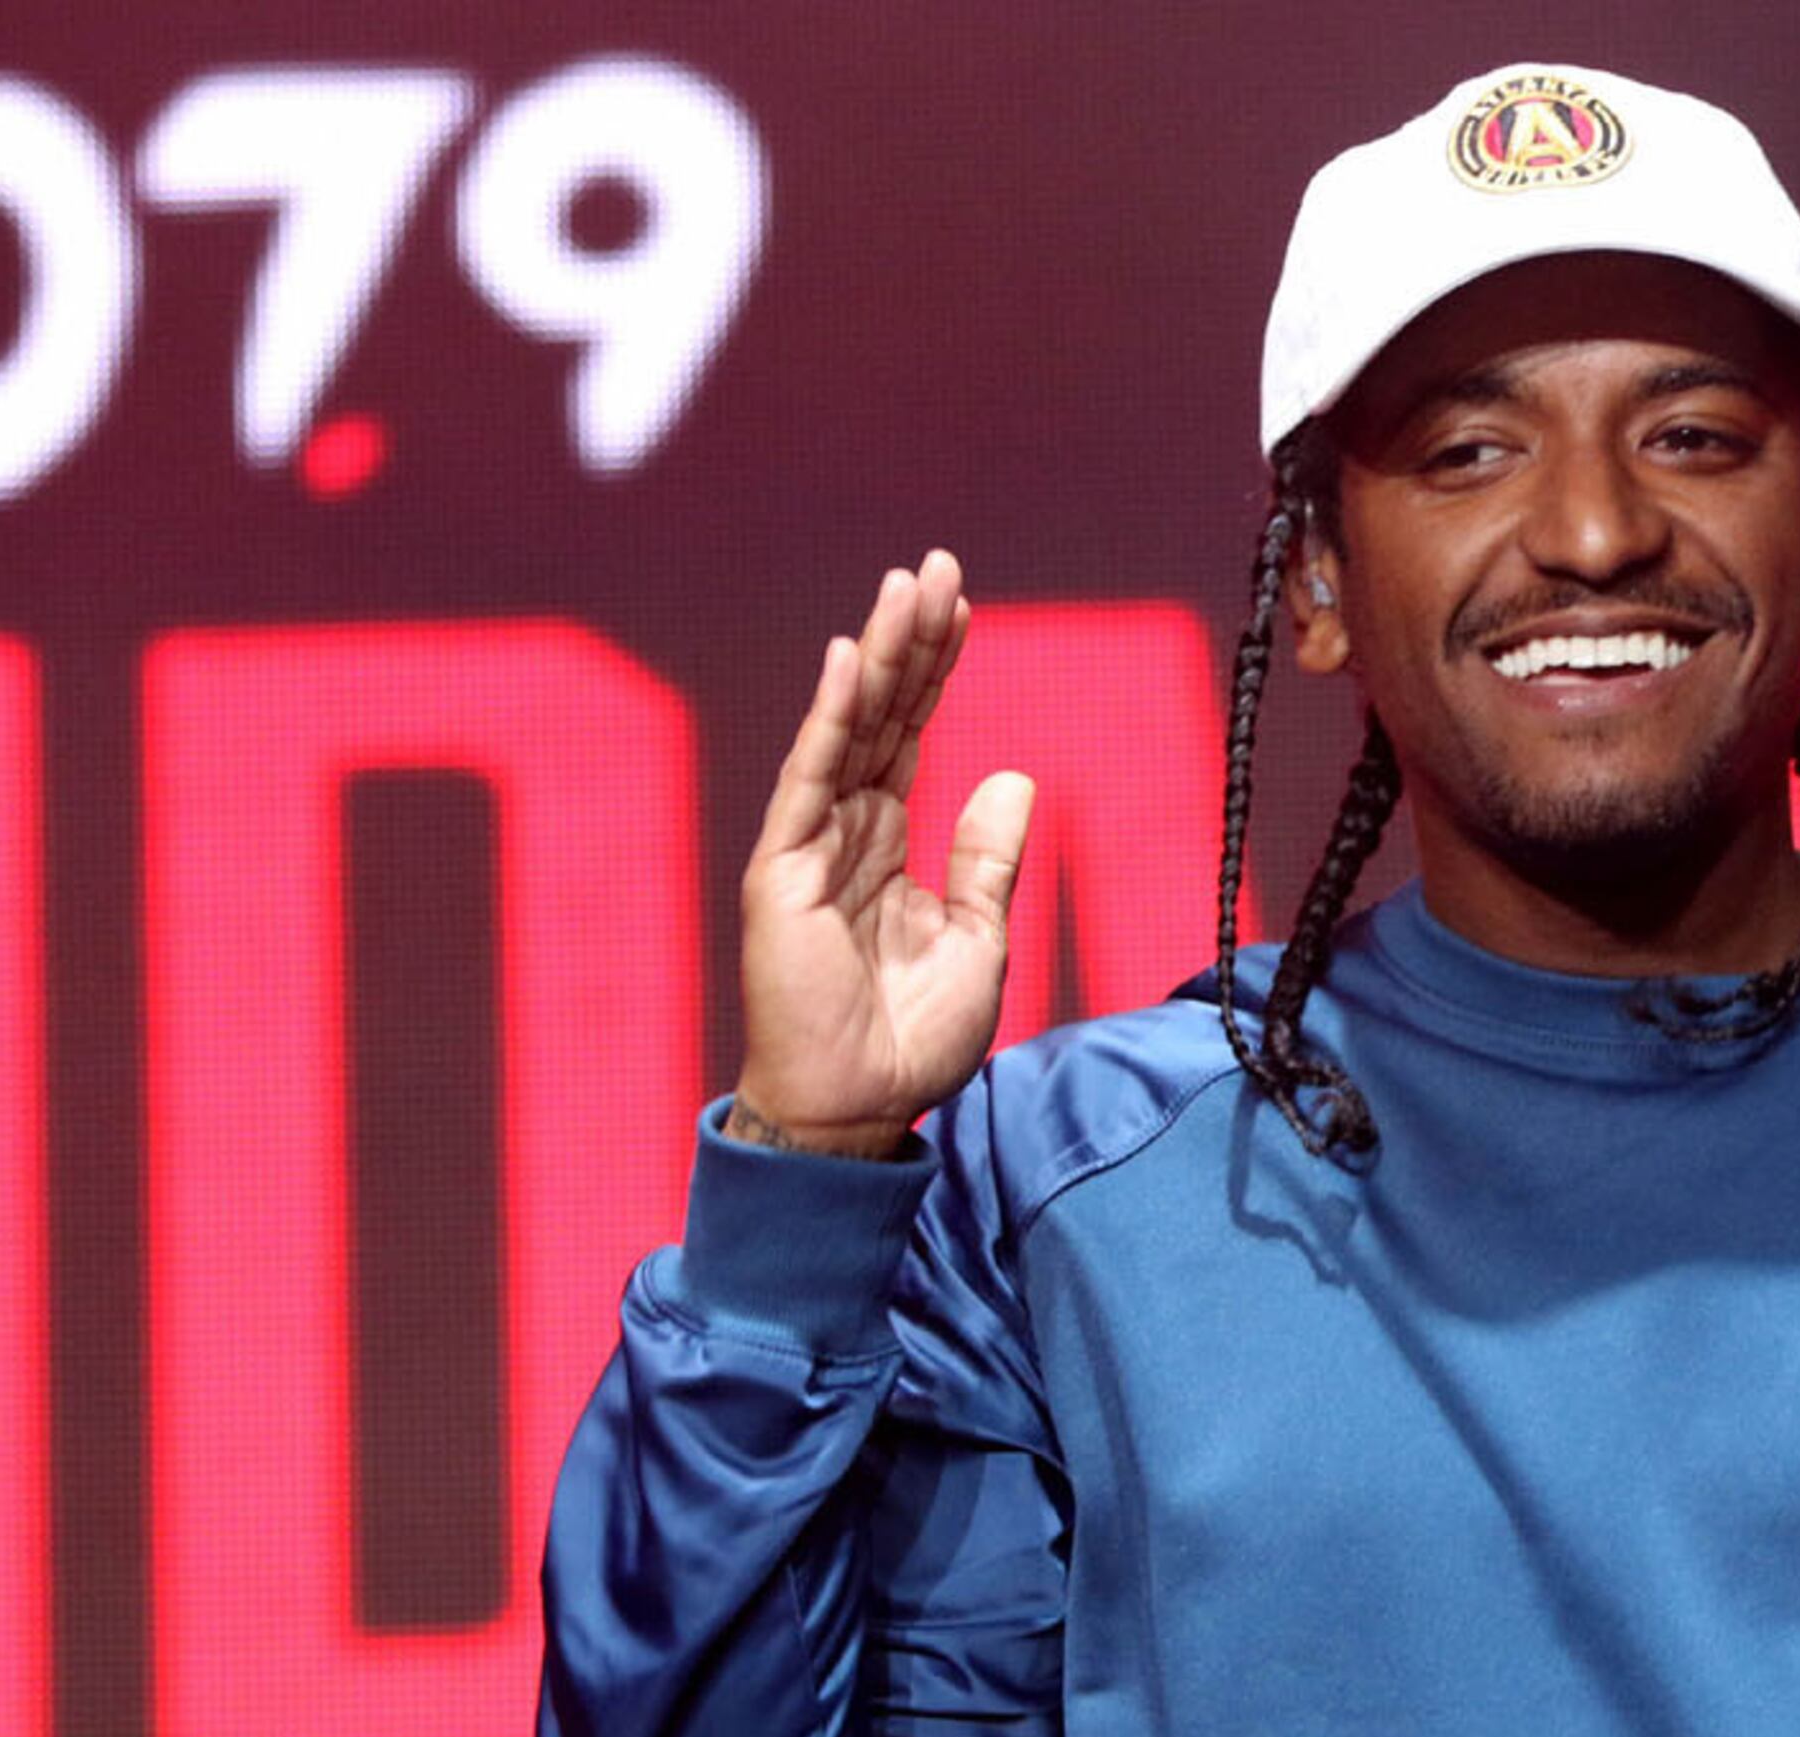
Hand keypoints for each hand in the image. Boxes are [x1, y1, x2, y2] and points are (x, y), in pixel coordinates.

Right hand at [728, 549, 1034, 1154]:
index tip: (961, 605)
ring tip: (907, 586)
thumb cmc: (913, 1041)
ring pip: (849, 731)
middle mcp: (843, 833)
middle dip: (910, 640)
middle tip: (938, 565)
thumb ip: (988, 858)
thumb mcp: (978, 939)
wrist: (859, 1109)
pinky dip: (829, 719)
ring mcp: (809, 847)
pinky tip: (849, 659)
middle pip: (881, 715)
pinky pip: (811, 780)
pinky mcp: (785, 871)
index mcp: (886, 845)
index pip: (910, 735)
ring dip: (877, 656)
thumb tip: (1014, 776)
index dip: (936, 670)